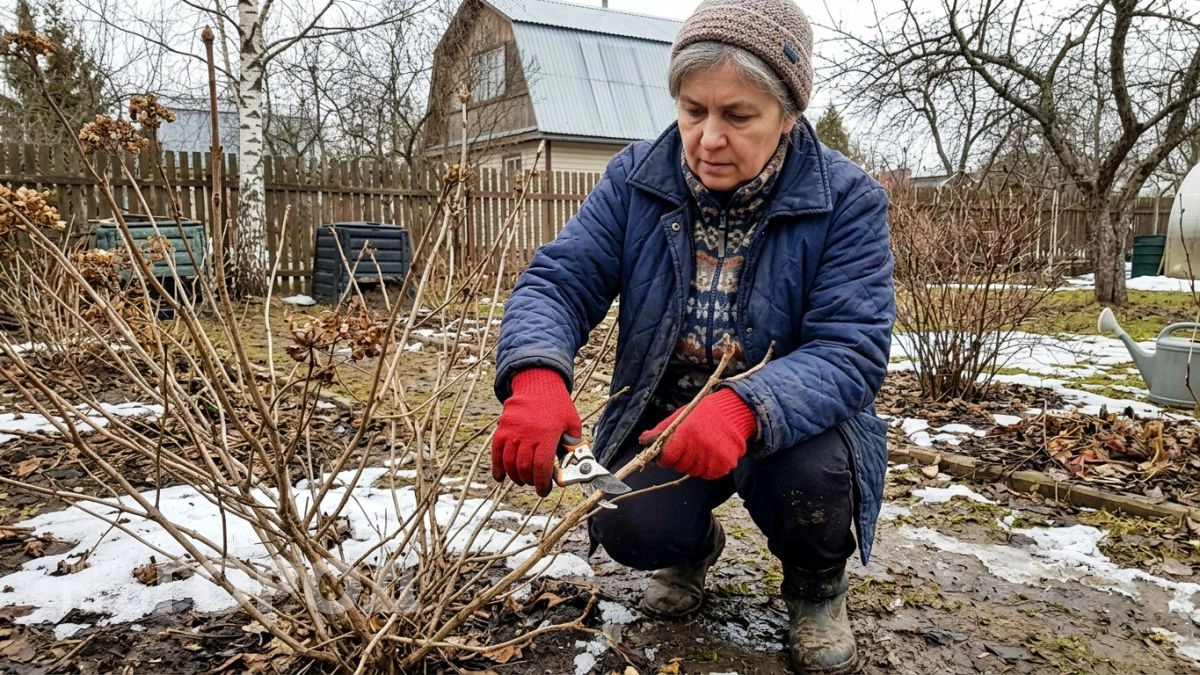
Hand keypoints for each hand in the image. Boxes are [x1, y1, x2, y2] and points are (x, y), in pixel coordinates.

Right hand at [492, 368, 581, 496]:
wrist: (538, 383)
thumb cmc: (558, 406)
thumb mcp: (572, 424)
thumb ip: (572, 446)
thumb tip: (572, 468)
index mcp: (548, 434)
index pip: (542, 466)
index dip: (543, 483)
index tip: (544, 490)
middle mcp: (528, 433)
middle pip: (525, 467)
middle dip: (530, 480)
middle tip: (535, 484)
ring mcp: (512, 430)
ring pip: (510, 462)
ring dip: (516, 476)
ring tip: (523, 479)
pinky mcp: (502, 428)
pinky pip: (496, 452)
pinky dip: (497, 467)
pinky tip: (500, 477)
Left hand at [638, 389, 757, 479]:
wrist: (733, 411)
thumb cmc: (702, 413)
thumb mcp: (679, 417)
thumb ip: (661, 430)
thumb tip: (642, 441)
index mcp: (685, 435)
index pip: (667, 458)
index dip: (666, 457)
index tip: (670, 453)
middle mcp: (699, 448)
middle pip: (681, 466)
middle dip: (681, 460)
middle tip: (688, 449)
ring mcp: (713, 457)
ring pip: (695, 472)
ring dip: (695, 465)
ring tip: (701, 449)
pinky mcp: (725, 464)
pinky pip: (710, 475)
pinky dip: (709, 468)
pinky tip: (711, 455)